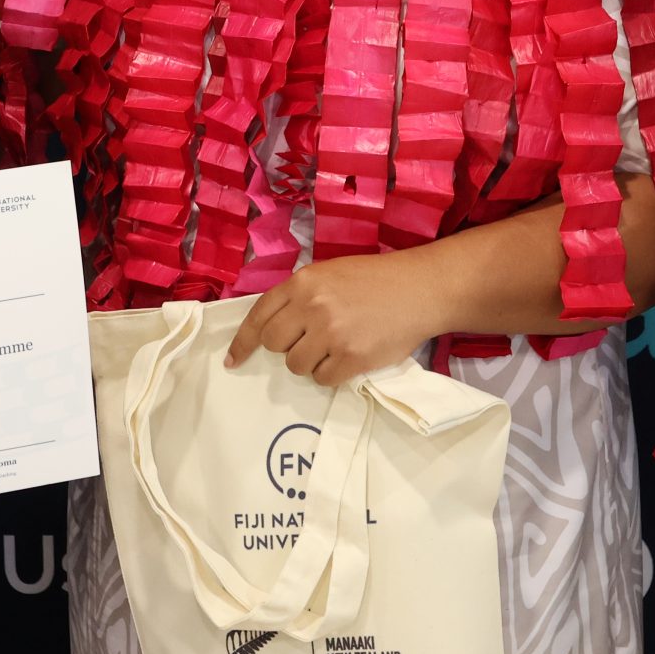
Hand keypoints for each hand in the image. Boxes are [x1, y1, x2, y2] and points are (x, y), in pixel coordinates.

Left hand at [223, 254, 439, 386]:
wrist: (420, 289)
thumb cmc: (376, 279)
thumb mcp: (330, 274)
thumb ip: (300, 295)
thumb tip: (273, 327)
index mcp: (303, 282)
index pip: (259, 316)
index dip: (243, 342)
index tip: (234, 360)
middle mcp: (312, 306)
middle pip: (273, 344)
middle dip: (285, 348)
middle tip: (308, 341)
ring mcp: (331, 333)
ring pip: (296, 365)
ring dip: (309, 362)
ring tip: (333, 348)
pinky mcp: (351, 358)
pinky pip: (322, 379)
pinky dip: (331, 374)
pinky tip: (348, 358)